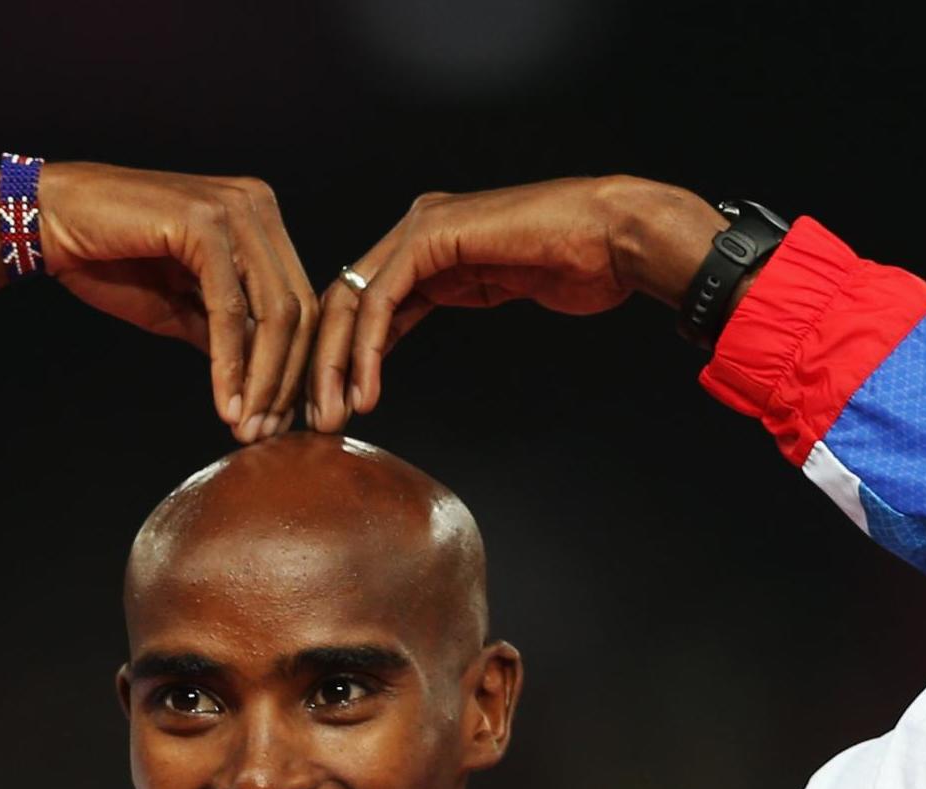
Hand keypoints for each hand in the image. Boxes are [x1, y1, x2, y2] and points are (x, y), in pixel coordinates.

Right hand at [0, 162, 315, 444]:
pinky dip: (231, 364)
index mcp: (260, 220)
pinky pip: (230, 309)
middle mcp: (258, 205)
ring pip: (273, 312)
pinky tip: (225, 403)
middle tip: (266, 434)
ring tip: (246, 427)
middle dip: (286, 381)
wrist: (48, 223)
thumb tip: (265, 385)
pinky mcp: (204, 222)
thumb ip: (226, 335)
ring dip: (263, 380)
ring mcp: (235, 209)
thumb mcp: (181, 308)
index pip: (299, 303)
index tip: (279, 421)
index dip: (296, 368)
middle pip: (298, 310)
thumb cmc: (110, 261)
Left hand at [308, 177, 726, 430]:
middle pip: (340, 302)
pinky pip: (382, 299)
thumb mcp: (494, 287)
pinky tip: (365, 390)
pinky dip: (365, 348)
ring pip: (350, 301)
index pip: (356, 306)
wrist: (615, 239)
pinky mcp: (433, 236)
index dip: (334, 361)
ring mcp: (420, 228)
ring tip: (332, 417)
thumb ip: (448, 295)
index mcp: (423, 244)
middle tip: (310, 423)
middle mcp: (413, 231)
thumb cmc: (576, 265)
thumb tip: (418, 328)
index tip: (327, 412)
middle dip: (319, 367)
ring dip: (333, 366)